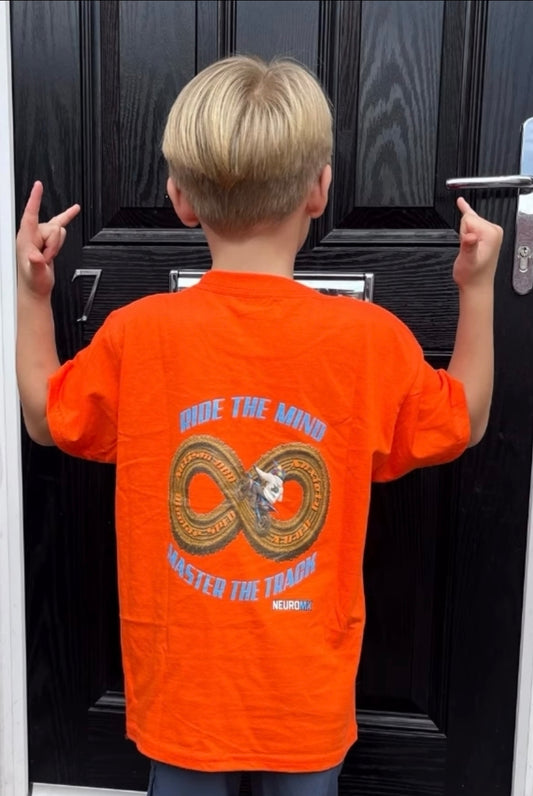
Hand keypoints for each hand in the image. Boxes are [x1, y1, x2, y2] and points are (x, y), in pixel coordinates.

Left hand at [16, 181, 79, 297]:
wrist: (37, 287)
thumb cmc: (33, 282)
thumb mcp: (35, 274)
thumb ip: (35, 264)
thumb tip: (35, 256)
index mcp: (25, 239)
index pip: (30, 214)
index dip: (34, 200)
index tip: (38, 186)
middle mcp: (32, 234)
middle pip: (53, 227)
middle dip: (54, 244)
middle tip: (46, 258)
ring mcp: (41, 236)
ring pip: (59, 229)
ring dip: (57, 245)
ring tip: (48, 257)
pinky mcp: (49, 240)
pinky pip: (60, 224)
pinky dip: (68, 216)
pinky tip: (75, 210)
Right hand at [452, 197, 502, 288]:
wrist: (475, 285)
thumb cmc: (472, 275)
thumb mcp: (468, 261)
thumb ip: (469, 247)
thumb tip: (470, 236)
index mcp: (491, 233)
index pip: (469, 219)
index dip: (462, 232)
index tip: (466, 245)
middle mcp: (494, 230)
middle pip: (469, 218)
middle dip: (463, 233)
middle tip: (467, 250)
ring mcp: (491, 232)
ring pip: (469, 222)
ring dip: (464, 235)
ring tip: (468, 249)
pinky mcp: (486, 234)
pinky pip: (473, 219)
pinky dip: (466, 213)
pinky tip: (461, 204)